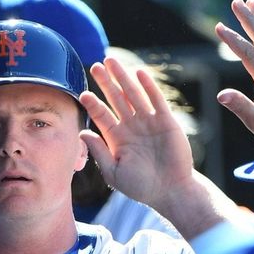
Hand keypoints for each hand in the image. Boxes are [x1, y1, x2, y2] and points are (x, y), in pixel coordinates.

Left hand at [78, 57, 193, 211]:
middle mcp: (131, 126)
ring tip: (112, 62)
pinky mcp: (166, 121)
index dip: (93, 104)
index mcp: (117, 138)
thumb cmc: (141, 186)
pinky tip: (138, 73)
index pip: (102, 116)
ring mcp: (148, 122)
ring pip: (133, 94)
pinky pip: (155, 100)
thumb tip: (82, 133)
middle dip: (106, 82)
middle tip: (96, 66)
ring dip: (123, 78)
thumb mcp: (114, 172)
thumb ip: (99, 152)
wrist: (170, 191)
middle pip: (116, 99)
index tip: (83, 95)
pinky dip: (148, 87)